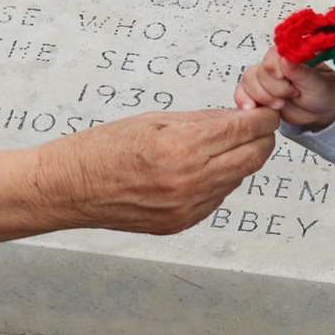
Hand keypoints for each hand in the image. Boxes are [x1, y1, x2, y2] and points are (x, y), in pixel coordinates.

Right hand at [0, 107, 278, 241]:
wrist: (70, 189)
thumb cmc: (103, 148)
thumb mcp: (154, 120)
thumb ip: (202, 120)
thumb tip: (239, 116)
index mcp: (182, 149)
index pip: (245, 131)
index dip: (262, 118)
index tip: (264, 111)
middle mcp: (191, 182)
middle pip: (253, 158)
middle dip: (259, 139)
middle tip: (252, 125)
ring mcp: (188, 208)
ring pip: (237, 179)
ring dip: (237, 160)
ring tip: (216, 145)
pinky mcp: (181, 224)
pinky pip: (216, 198)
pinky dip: (216, 180)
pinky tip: (196, 169)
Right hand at [234, 47, 334, 129]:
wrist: (321, 114)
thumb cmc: (323, 94)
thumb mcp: (318, 84)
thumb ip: (301, 71)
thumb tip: (285, 58)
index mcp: (290, 54)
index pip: (272, 55)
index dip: (275, 69)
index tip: (286, 81)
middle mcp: (275, 63)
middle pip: (259, 71)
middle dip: (274, 89)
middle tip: (292, 95)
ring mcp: (264, 78)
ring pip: (248, 81)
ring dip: (262, 97)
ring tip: (279, 105)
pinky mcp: (256, 92)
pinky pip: (241, 92)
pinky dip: (244, 101)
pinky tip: (253, 108)